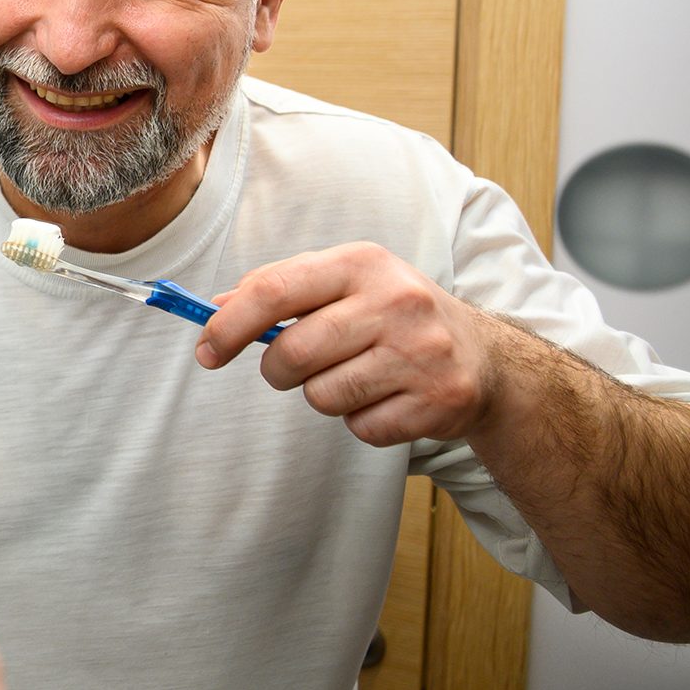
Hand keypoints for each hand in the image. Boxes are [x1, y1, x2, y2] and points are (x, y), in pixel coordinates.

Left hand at [198, 242, 506, 446]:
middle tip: (291, 369)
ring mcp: (422, 352)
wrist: (483, 357)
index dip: (229, 326)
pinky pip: (361, 427)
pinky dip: (361, 420)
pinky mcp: (439, 400)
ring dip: (323, 395)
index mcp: (363, 262)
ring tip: (355, 376)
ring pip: (323, 396)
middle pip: (294, 353)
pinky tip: (386, 397)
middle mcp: (397, 301)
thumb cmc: (391, 315)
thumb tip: (215, 308)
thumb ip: (279, 288)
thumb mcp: (343, 282)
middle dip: (278, 370)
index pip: (275, 290)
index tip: (206, 351)